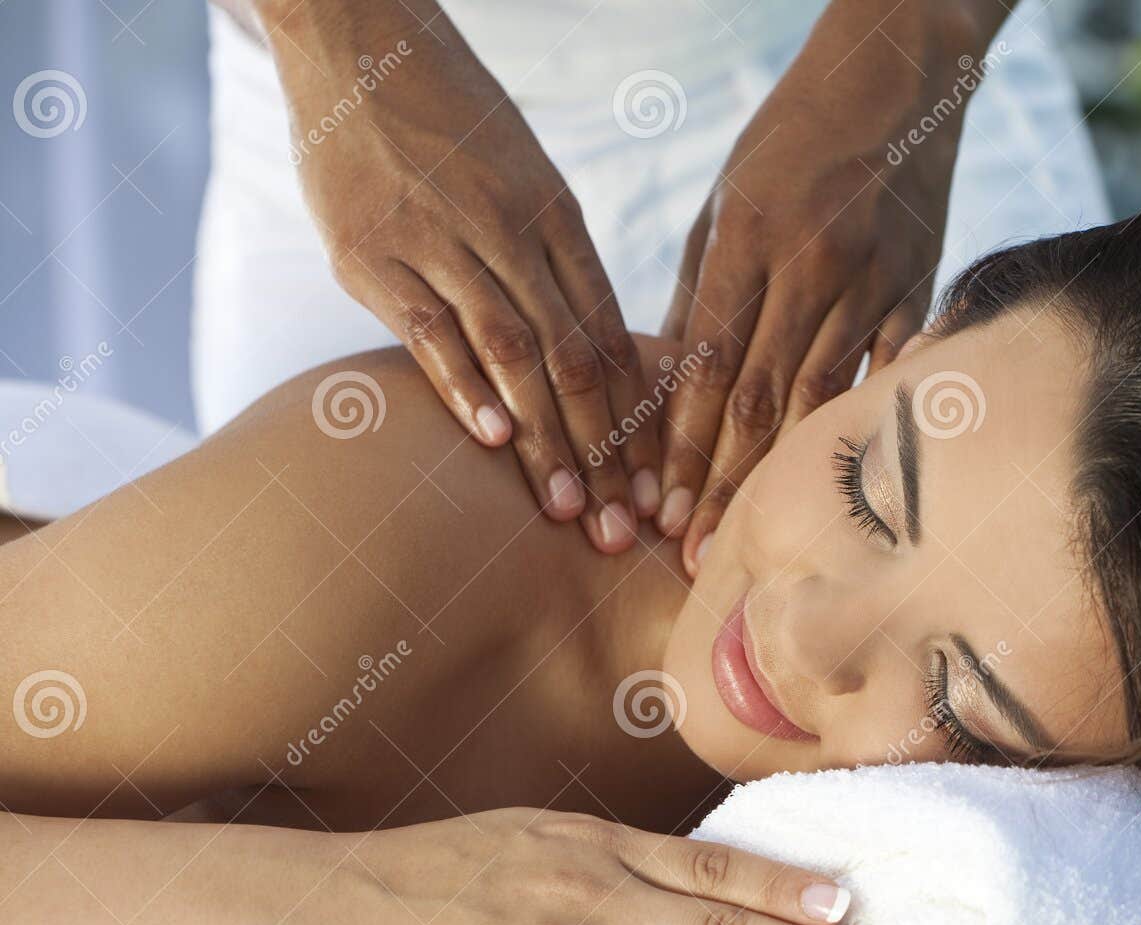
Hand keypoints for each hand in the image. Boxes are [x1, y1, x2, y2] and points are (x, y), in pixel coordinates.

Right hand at [264, 0, 655, 550]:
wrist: (357, 38)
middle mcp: (510, 231)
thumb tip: (590, 354)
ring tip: (571, 512)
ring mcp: (441, 239)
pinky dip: (465, 386)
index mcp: (557, 217)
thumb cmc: (448, 122)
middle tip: (624, 532)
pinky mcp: (371, 252)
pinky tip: (494, 440)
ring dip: (546, 441)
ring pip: (512, 353)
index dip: (638, 420)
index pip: (610, 335)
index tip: (655, 488)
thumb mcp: (522, 177)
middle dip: (604, 454)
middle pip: (574, 359)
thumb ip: (552, 262)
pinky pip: (430, 328)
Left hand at [656, 1, 1005, 572]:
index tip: (656, 506)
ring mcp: (875, 278)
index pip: (707, 363)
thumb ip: (701, 291)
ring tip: (751, 536)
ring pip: (820, 398)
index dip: (680, 444)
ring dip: (780, 475)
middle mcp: (813, 261)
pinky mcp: (922, 286)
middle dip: (719, 482)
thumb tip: (670, 385)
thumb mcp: (727, 199)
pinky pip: (888, 372)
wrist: (897, 76)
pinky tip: (840, 487)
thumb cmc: (793, 137)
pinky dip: (860, 429)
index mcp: (750, 235)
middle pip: (759, 396)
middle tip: (691, 552)